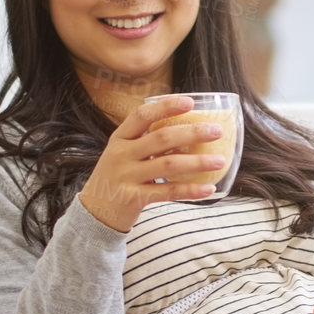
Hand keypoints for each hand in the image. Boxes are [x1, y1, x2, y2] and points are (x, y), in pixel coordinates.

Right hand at [77, 95, 228, 232]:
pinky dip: (190, 190)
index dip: (166, 106)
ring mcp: (126, 176)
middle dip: (192, 133)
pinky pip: (167, 192)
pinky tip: (208, 189)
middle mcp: (121, 154)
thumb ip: (146, 143)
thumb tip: (187, 131)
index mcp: (120, 138)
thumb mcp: (124, 154)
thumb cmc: (117, 177)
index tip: (189, 101)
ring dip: (197, 162)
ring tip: (220, 160)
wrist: (94, 211)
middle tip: (217, 131)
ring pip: (168, 165)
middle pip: (161, 138)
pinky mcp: (133, 198)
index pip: (142, 115)